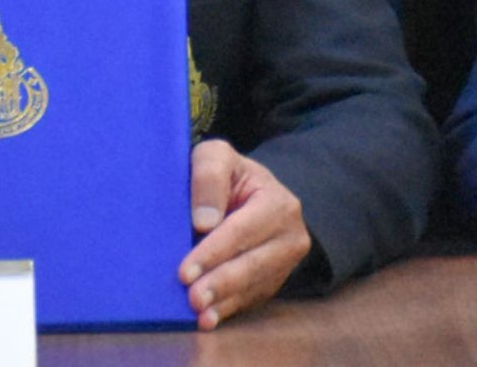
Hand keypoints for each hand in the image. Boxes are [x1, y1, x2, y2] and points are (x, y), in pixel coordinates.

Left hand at [179, 140, 308, 330]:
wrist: (249, 196)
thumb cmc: (228, 176)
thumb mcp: (216, 156)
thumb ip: (209, 176)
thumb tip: (204, 222)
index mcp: (278, 202)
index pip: (242, 230)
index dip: (214, 251)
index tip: (185, 271)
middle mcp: (290, 235)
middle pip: (252, 264)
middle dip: (220, 282)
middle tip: (193, 298)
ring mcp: (285, 263)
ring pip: (253, 286)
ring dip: (223, 301)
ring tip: (199, 313)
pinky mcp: (274, 282)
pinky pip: (251, 299)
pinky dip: (228, 310)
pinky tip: (209, 320)